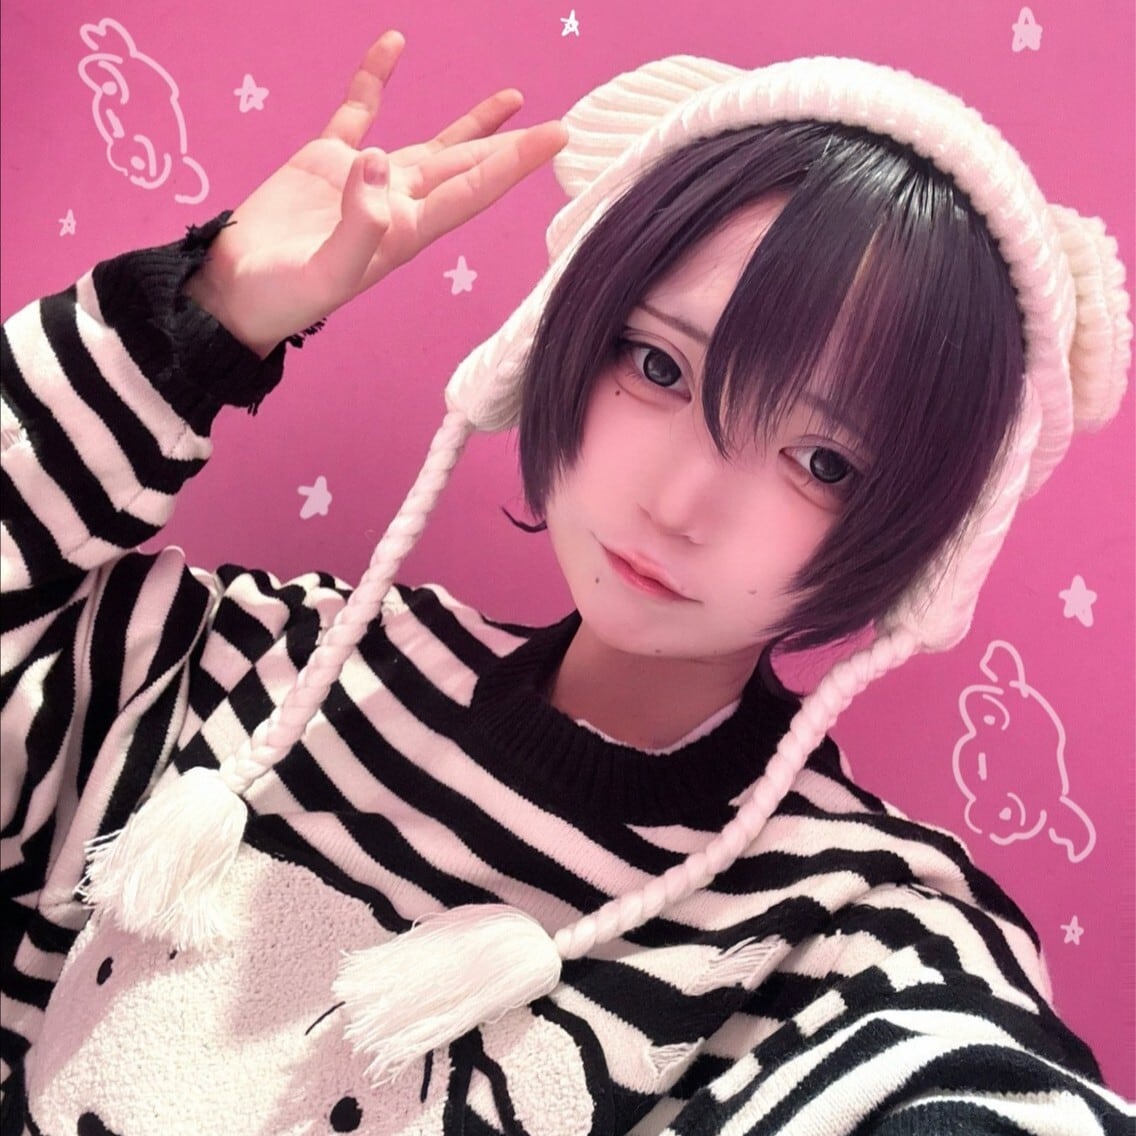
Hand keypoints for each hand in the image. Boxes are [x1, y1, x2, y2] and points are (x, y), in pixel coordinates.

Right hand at [186, 31, 566, 355]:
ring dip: (471, 124)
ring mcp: (363, 180)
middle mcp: (395, 204)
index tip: (555, 138)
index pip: (473, 190)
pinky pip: (357, 111)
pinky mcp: (325, 161)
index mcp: (405, 232)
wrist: (232, 293)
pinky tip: (392, 46)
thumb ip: (359, 225)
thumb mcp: (325, 276)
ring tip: (512, 99)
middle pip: (465, 167)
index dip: (515, 163)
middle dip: (509, 147)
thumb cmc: (281, 299)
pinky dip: (374, 80)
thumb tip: (377, 161)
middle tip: (555, 126)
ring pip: (430, 143)